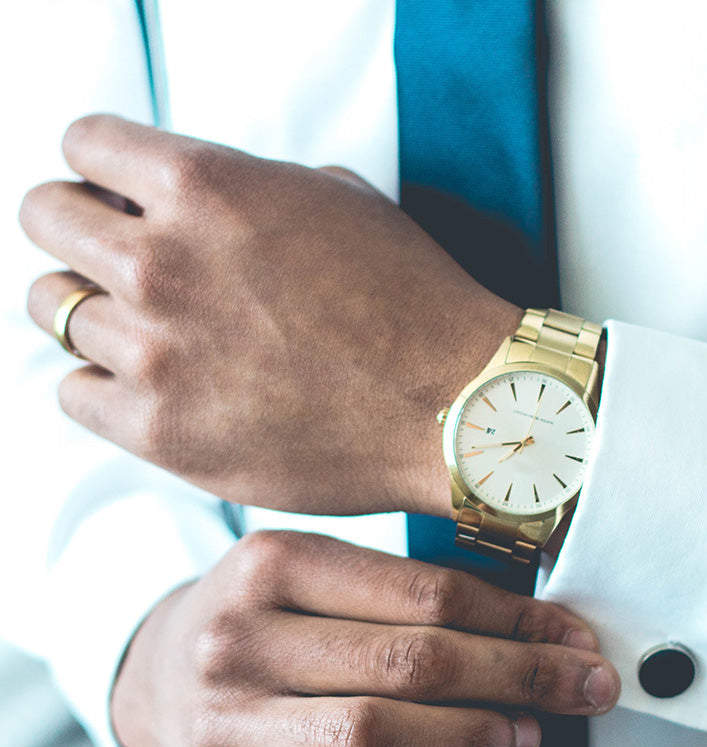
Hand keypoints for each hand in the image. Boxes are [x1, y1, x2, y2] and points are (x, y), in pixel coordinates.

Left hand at [20, 115, 522, 517]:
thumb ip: (239, 188)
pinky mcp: (160, 431)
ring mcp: (155, 352)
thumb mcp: (334, 199)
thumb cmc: (410, 303)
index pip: (81, 145)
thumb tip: (182, 202)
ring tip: (150, 332)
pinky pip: (75, 393)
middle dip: (76, 232)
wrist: (452, 404)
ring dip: (94, 313)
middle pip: (43, 219)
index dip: (101, 170)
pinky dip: (103, 385)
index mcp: (205, 186)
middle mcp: (163, 262)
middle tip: (114, 261)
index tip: (117, 197)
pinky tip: (154, 385)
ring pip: (53, 312)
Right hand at [111, 531, 618, 746]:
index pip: (424, 592)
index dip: (517, 621)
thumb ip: (406, 591)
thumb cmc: (266, 619)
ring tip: (526, 739)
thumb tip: (539, 627)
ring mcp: (222, 724)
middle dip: (518, 677)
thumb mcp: (315, 576)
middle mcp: (238, 637)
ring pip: (373, 735)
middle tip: (582, 690)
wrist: (157, 673)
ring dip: (470, 739)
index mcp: (273, 562)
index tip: (577, 641)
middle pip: (410, 661)